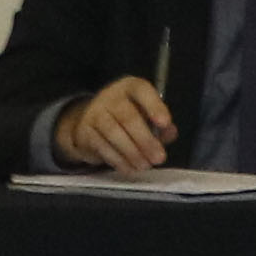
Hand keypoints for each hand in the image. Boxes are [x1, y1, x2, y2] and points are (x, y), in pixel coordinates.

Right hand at [57, 77, 177, 171]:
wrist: (87, 122)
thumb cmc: (124, 117)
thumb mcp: (145, 115)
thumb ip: (161, 125)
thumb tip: (170, 133)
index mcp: (130, 87)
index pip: (141, 90)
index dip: (154, 106)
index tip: (165, 123)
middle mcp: (110, 96)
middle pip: (127, 116)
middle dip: (145, 139)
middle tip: (158, 157)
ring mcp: (95, 112)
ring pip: (113, 133)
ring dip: (132, 152)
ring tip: (145, 165)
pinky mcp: (85, 131)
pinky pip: (102, 146)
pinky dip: (118, 160)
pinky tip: (130, 168)